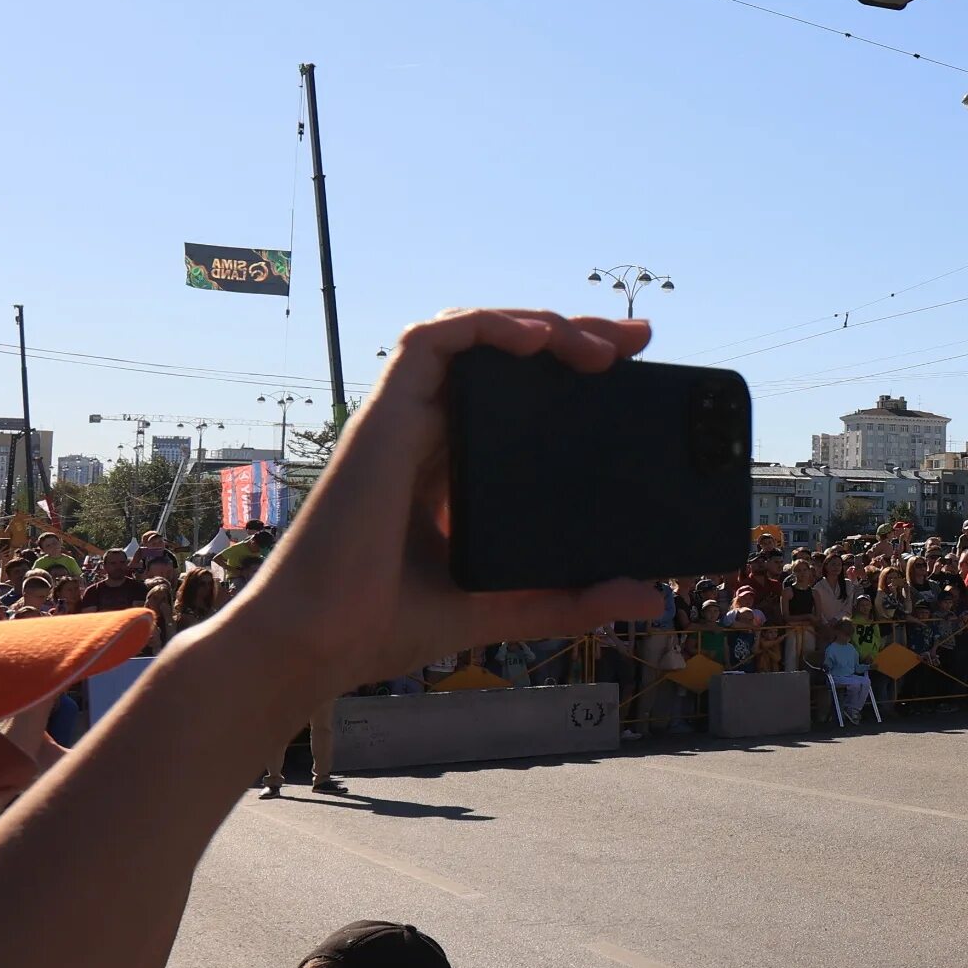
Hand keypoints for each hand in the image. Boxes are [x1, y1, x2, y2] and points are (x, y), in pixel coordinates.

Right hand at [227, 311, 667, 702]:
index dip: (571, 372)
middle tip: (637, 340)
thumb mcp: (505, 606)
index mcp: (455, 469)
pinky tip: (538, 338)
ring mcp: (405, 422)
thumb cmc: (385, 626)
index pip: (519, 397)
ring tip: (598, 344)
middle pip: (504, 358)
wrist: (316, 643)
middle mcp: (431, 436)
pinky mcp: (384, 417)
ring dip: (537, 323)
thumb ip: (572, 599)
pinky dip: (485, 326)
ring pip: (472, 336)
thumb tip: (652, 598)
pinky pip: (430, 341)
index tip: (631, 367)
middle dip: (572, 334)